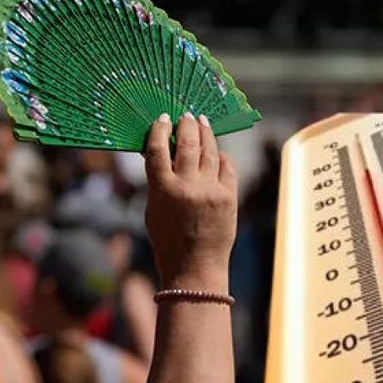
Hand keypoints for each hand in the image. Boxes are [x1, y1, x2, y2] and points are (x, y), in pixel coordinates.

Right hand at [143, 113, 237, 290]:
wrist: (195, 267)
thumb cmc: (168, 240)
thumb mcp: (153, 210)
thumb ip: (157, 181)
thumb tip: (161, 152)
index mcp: (162, 189)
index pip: (157, 149)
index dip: (159, 130)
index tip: (162, 119)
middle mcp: (187, 186)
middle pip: (186, 142)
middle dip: (186, 124)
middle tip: (185, 115)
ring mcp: (210, 190)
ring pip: (209, 149)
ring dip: (205, 132)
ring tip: (202, 122)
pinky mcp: (228, 196)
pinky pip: (226, 166)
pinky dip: (220, 156)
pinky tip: (217, 151)